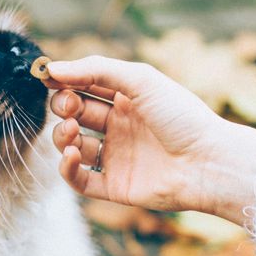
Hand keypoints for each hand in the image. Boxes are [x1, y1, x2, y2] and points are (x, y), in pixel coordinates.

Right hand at [45, 56, 255, 226]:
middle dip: (63, 107)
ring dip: (62, 136)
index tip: (47, 78)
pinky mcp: (115, 186)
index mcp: (127, 99)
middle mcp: (119, 127)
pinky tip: (72, 154)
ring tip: (71, 132)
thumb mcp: (140, 80)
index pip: (85, 86)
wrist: (208, 162)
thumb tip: (53, 69)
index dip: (65, 82)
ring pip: (72, 145)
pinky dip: (67, 168)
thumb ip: (95, 70)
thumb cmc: (181, 116)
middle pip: (75, 114)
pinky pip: (79, 179)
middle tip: (69, 106)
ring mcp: (116, 157)